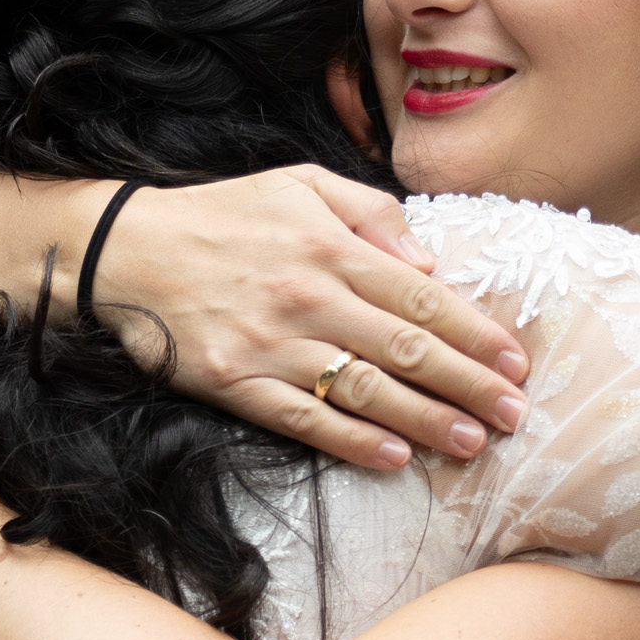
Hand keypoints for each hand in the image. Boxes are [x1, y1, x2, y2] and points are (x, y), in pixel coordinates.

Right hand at [85, 170, 529, 472]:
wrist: (123, 251)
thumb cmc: (221, 215)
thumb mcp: (299, 183)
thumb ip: (370, 212)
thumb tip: (425, 262)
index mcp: (328, 246)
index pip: (420, 298)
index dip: (475, 333)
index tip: (517, 362)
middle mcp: (307, 297)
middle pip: (406, 349)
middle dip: (469, 385)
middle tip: (516, 415)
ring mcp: (271, 345)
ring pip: (365, 390)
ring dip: (425, 420)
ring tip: (472, 443)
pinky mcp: (236, 384)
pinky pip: (304, 418)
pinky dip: (352, 441)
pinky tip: (394, 457)